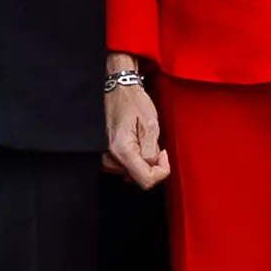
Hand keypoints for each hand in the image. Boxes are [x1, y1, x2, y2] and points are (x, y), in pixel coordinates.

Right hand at [104, 69, 168, 186]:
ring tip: (142, 137)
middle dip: (152, 162)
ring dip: (143, 159)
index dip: (161, 171)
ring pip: (134, 172)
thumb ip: (152, 150)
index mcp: (122, 149)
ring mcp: (106, 158)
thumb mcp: (150, 124)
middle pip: (140, 177)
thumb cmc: (132, 101)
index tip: (164, 156)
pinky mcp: (106, 156)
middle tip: (151, 140)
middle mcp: (110, 157)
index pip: (145, 180)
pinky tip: (135, 141)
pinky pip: (127, 166)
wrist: (118, 90)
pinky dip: (136, 157)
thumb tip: (153, 167)